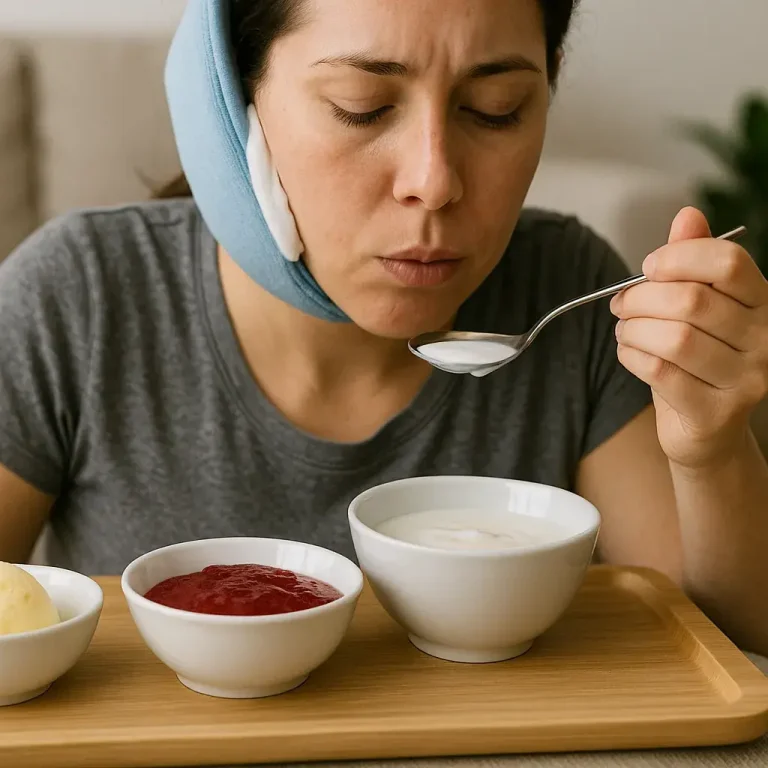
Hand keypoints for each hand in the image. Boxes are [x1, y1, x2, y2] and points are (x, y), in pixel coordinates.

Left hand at [610, 207, 767, 469]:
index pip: (729, 263)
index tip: (648, 267)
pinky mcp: (716, 412)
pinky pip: (661, 372)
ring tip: (624, 331)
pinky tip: (629, 353)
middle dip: (641, 298)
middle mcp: (765, 340)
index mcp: (763, 304)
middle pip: (692, 301)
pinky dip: (632, 357)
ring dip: (633, 330)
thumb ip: (694, 263)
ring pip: (674, 338)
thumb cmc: (699, 361)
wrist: (707, 432)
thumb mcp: (699, 309)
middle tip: (621, 304)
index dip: (679, 257)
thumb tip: (688, 214)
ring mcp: (746, 379)